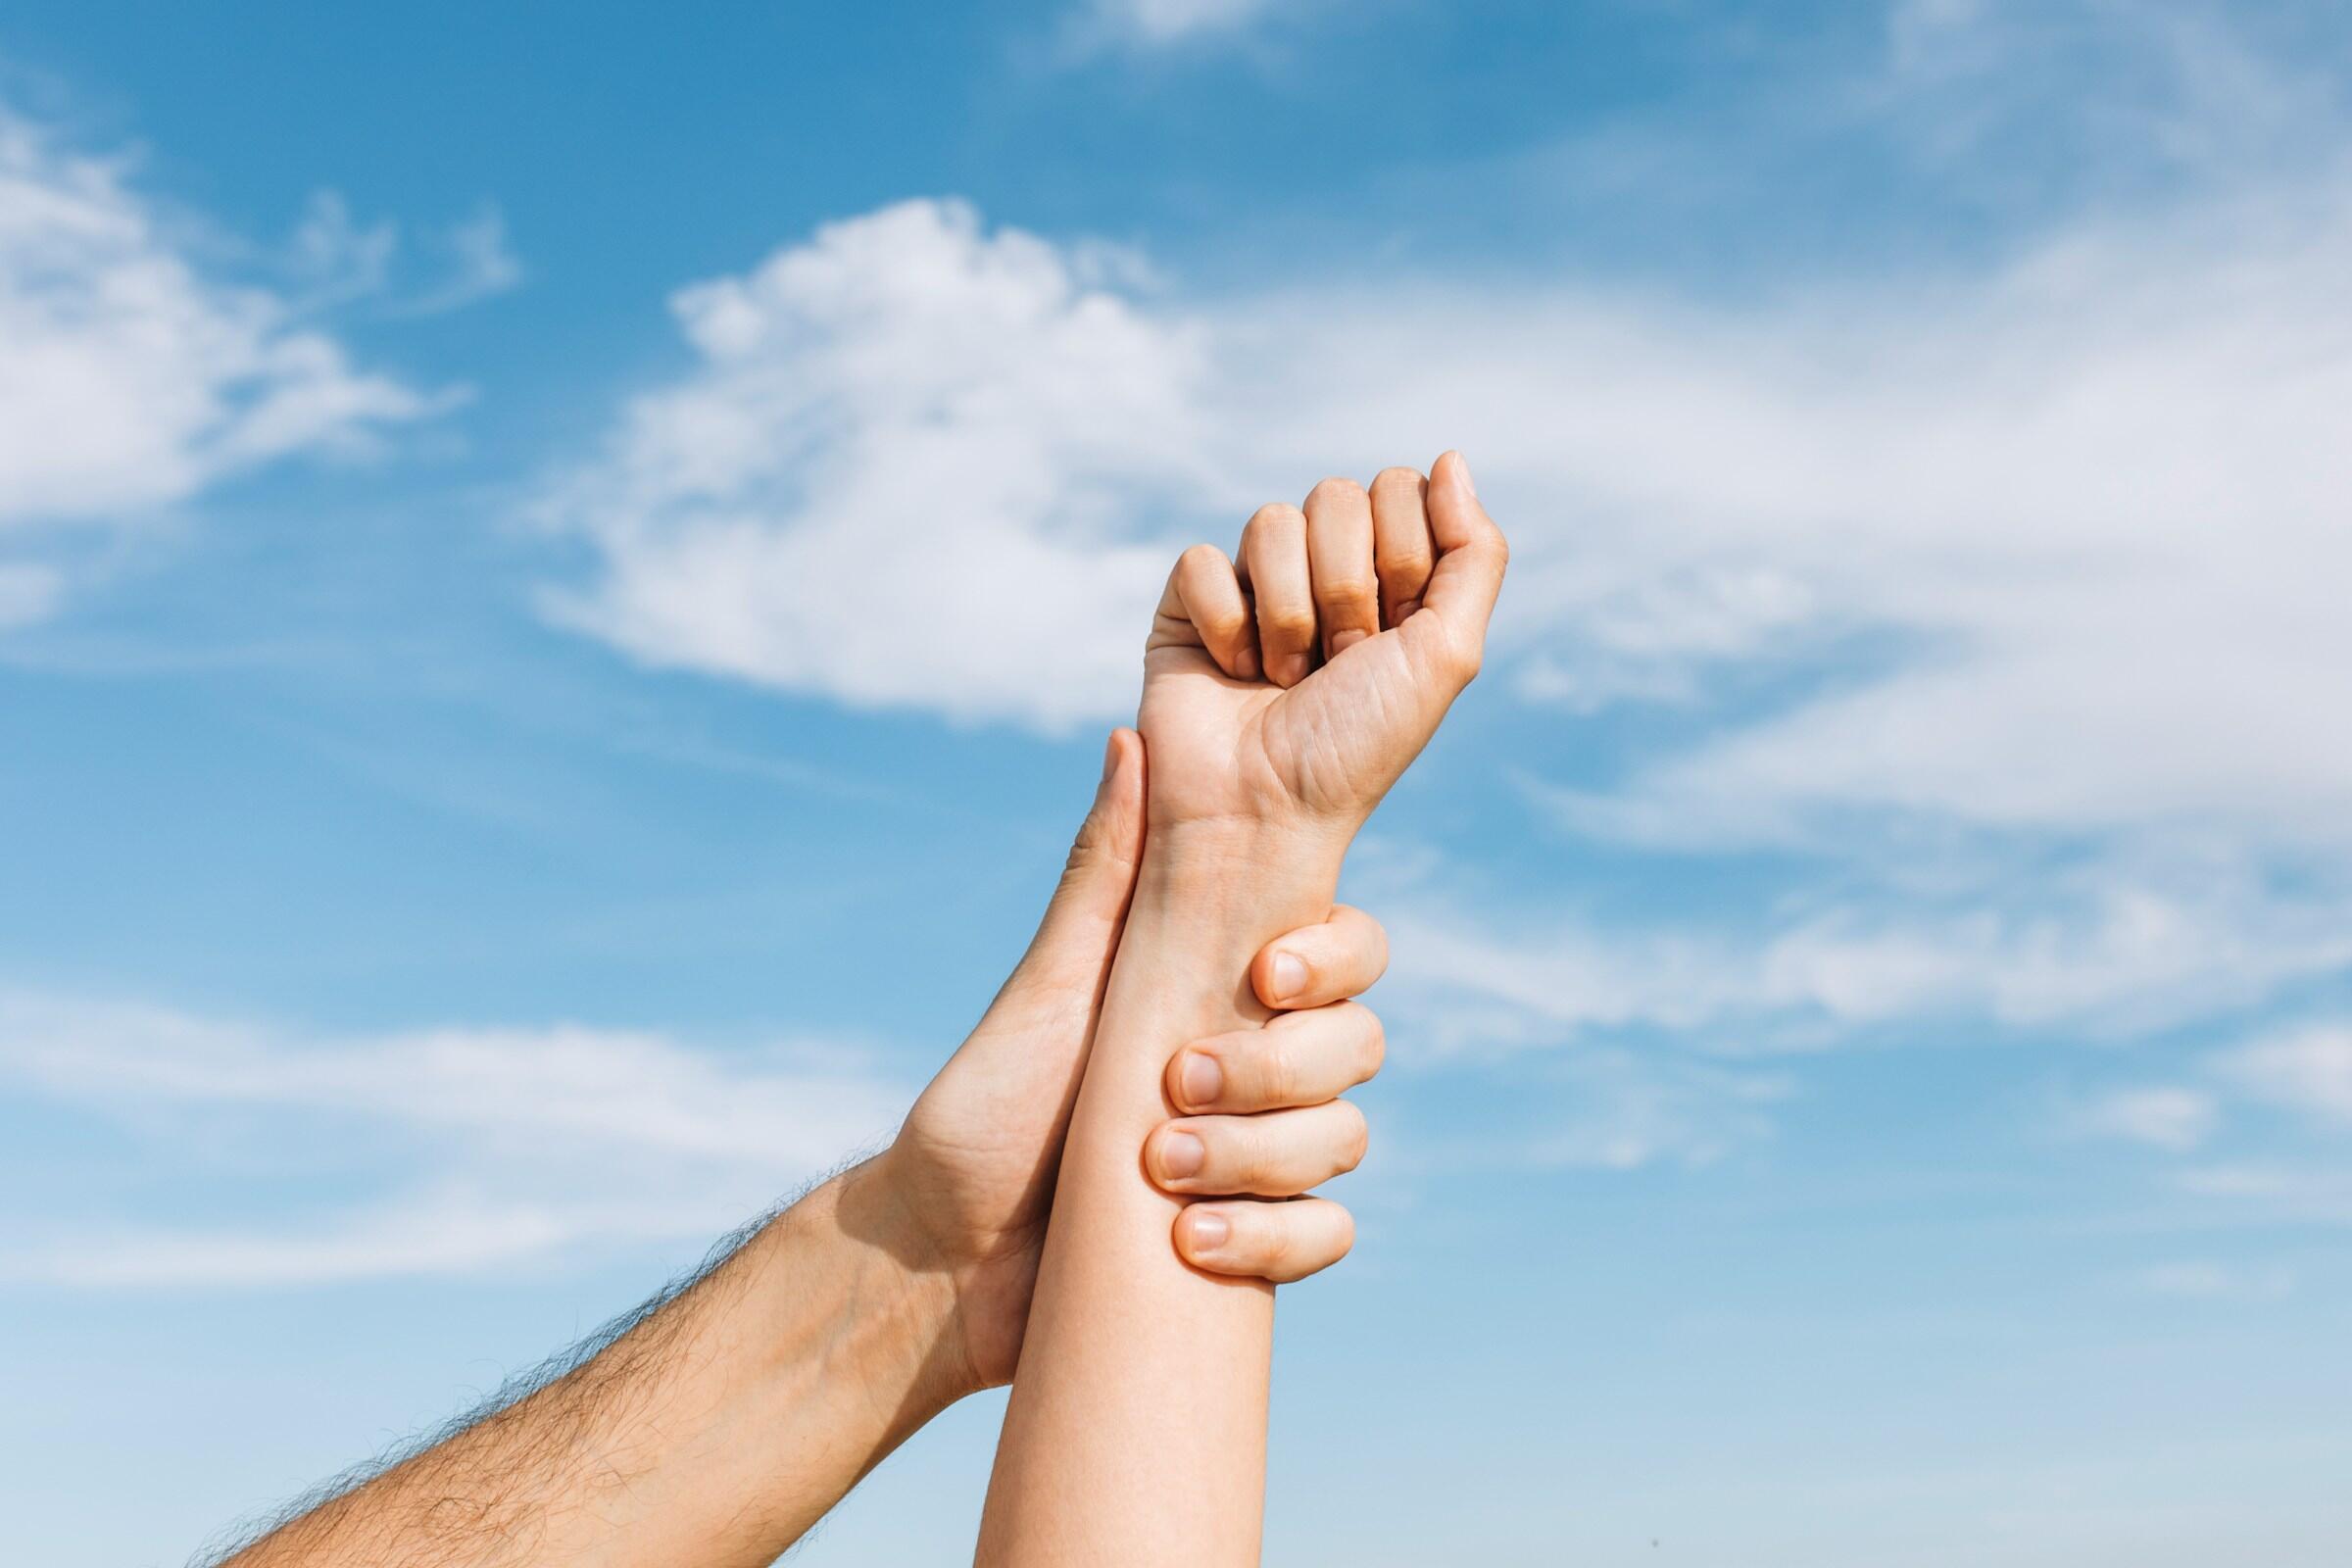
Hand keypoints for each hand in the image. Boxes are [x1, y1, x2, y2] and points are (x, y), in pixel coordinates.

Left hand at [876, 732, 1389, 1392]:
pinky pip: (1327, 1236)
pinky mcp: (1254, 1244)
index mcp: (1221, 991)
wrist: (940, 1256)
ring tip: (1160, 1171)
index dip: (1333, 961)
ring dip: (1263, 1157)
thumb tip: (1131, 738)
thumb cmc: (988, 1105)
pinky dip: (1278, 1240)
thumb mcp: (1048, 984)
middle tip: (1176, 1083)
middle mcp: (1257, 1068)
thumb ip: (1106, 873)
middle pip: (1357, 1047)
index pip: (1346, 953)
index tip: (1263, 977)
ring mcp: (1261, 1157)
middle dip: (1279, 1070)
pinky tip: (1194, 1242)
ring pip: (1344, 1140)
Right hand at [1143, 451, 1507, 840]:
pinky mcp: (1190, 603)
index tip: (1391, 637)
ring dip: (1288, 615)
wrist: (1266, 814)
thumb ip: (1474, 553)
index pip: (1401, 488)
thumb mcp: (1448, 654)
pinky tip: (1231, 670)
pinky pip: (1204, 560)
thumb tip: (1451, 457)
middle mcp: (1323, 570)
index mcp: (1391, 575)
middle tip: (1337, 662)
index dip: (1401, 559)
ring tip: (1284, 677)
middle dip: (1346, 589)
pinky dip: (1225, 624)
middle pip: (1337, 495)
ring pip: (1271, 520)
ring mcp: (1255, 582)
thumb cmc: (1359, 747)